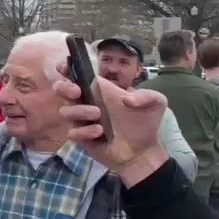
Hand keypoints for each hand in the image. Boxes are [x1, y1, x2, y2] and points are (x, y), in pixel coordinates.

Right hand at [52, 71, 168, 185]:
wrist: (142, 152)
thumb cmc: (145, 124)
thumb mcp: (156, 104)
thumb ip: (148, 95)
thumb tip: (126, 99)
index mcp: (100, 90)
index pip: (78, 75)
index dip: (67, 68)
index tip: (65, 66)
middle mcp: (86, 102)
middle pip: (61, 89)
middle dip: (64, 87)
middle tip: (77, 92)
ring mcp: (81, 120)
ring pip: (66, 110)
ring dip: (80, 111)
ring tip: (97, 115)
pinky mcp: (80, 137)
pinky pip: (73, 131)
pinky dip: (84, 131)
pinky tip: (98, 132)